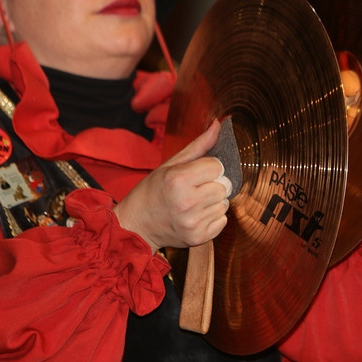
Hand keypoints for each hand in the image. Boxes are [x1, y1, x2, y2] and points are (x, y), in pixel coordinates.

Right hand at [114, 119, 230, 250]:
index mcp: (178, 179)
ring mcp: (193, 222)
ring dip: (214, 201)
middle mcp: (187, 202)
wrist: (137, 225)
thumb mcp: (170, 165)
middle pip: (224, 186)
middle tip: (195, 189)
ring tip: (194, 202)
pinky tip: (196, 215)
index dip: (209, 167)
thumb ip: (199, 145)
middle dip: (213, 184)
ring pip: (224, 203)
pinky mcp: (198, 237)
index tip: (197, 173)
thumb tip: (219, 124)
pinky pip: (222, 221)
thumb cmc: (152, 191)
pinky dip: (214, 217)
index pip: (217, 166)